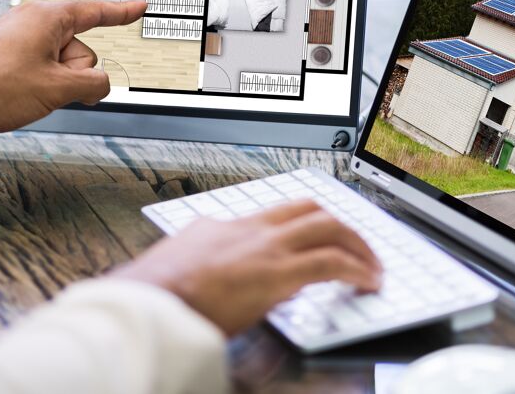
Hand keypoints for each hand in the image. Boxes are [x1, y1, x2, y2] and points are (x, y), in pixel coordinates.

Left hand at [0, 0, 144, 146]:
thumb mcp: (57, 89)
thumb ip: (93, 84)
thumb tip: (100, 85)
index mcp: (47, 17)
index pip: (95, 12)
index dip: (121, 13)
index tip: (139, 8)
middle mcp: (33, 23)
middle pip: (81, 49)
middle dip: (74, 74)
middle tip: (47, 87)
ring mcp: (19, 41)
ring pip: (62, 65)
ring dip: (55, 85)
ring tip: (27, 93)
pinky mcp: (9, 59)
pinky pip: (42, 73)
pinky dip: (41, 88)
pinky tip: (21, 98)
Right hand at [110, 199, 382, 335]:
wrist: (144, 305)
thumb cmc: (151, 299)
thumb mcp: (174, 273)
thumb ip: (197, 271)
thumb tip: (204, 288)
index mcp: (217, 228)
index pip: (270, 217)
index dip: (298, 227)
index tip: (311, 240)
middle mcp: (245, 229)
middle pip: (306, 209)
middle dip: (338, 225)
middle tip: (356, 245)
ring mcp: (263, 248)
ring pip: (327, 226)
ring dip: (356, 244)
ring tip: (370, 265)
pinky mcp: (277, 274)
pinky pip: (331, 263)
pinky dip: (356, 270)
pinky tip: (366, 283)